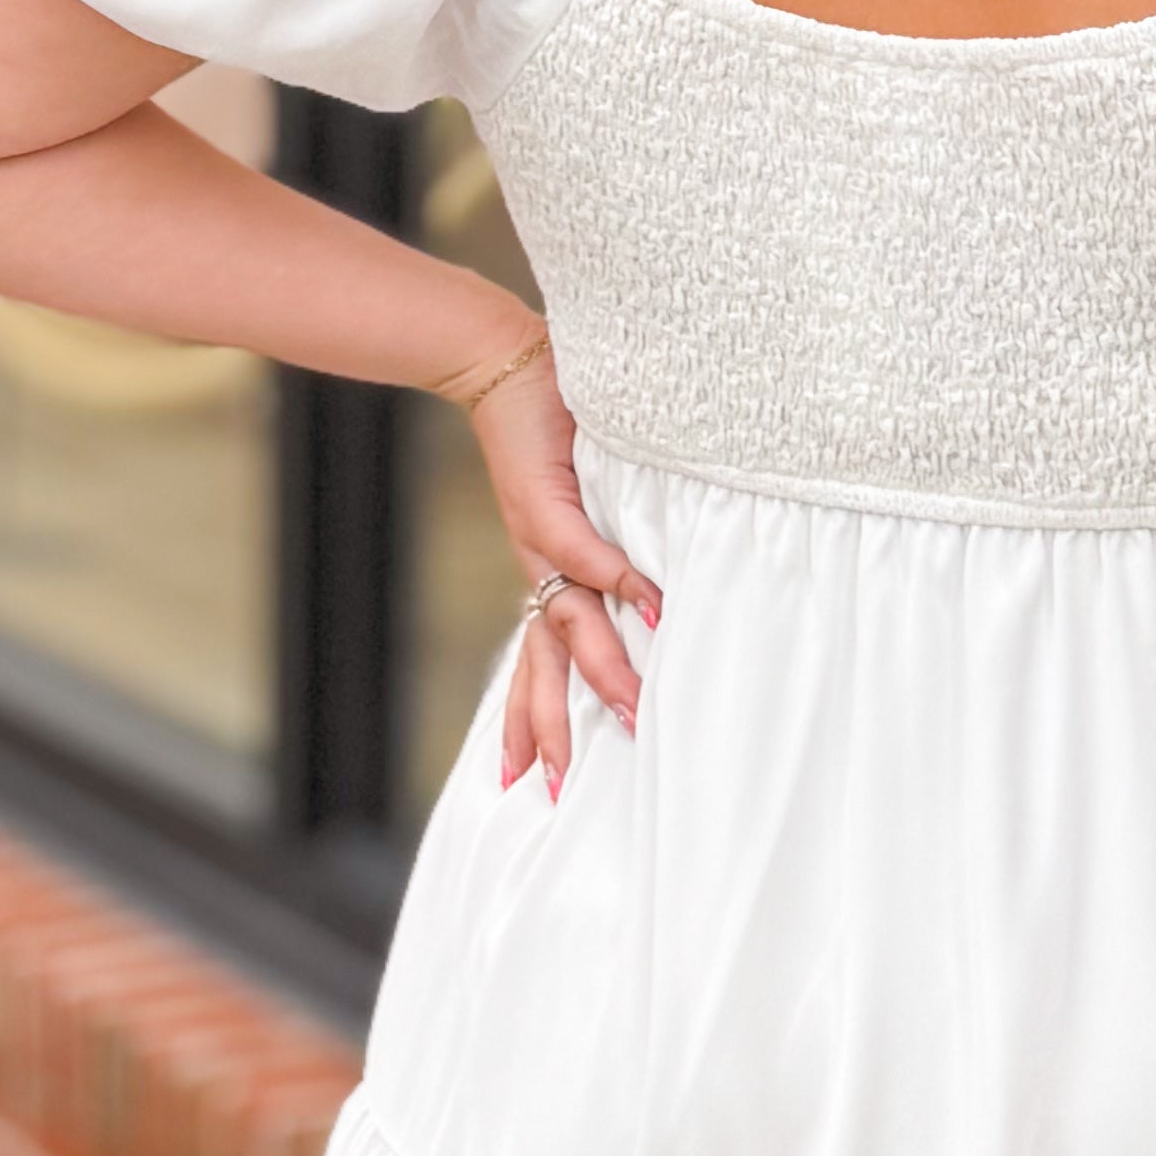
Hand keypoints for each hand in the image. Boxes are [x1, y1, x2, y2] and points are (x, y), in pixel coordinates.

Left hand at [476, 355, 661, 795]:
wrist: (500, 367)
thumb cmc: (547, 430)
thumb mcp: (576, 503)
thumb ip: (607, 548)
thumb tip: (656, 594)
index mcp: (547, 580)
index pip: (540, 665)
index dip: (531, 720)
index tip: (528, 781)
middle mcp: (540, 571)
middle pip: (543, 666)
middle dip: (554, 728)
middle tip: (555, 788)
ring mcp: (543, 541)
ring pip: (567, 623)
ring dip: (601, 669)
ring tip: (634, 710)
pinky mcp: (550, 500)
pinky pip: (586, 548)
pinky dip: (619, 578)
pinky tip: (653, 608)